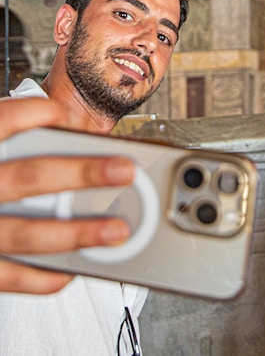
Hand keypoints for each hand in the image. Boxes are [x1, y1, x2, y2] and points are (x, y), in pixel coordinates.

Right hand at [0, 97, 134, 293]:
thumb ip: (19, 143)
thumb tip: (81, 141)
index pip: (6, 120)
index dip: (44, 115)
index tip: (78, 119)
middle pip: (30, 176)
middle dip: (82, 173)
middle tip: (125, 170)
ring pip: (26, 232)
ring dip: (77, 232)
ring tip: (117, 230)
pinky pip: (9, 276)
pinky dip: (43, 277)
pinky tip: (73, 270)